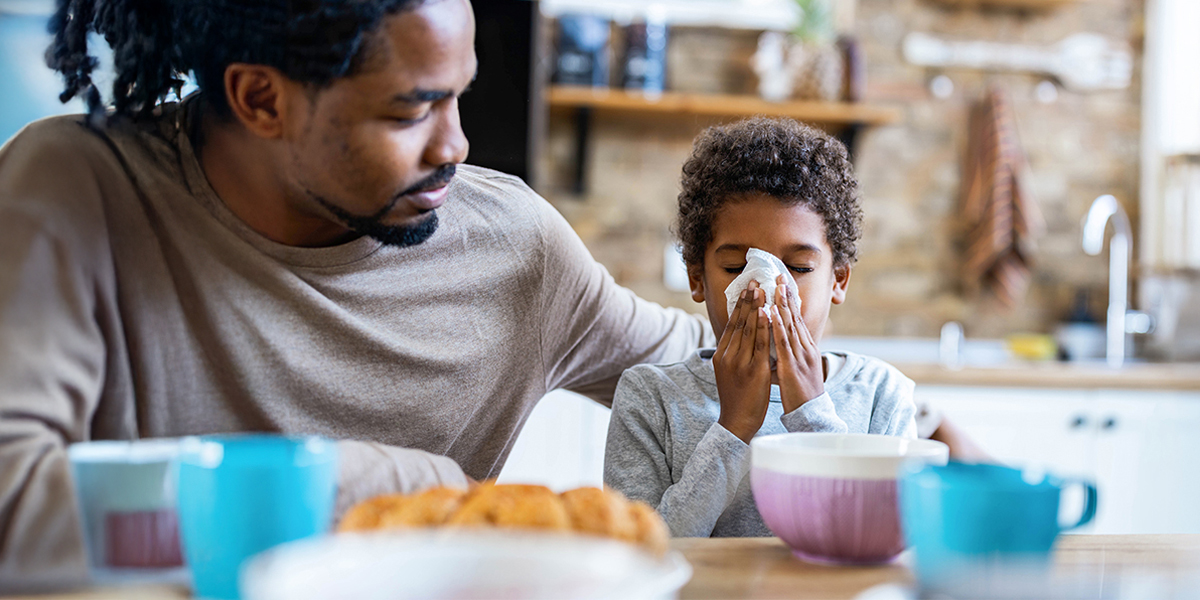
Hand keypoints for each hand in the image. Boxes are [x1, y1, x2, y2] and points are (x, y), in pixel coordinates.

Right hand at [713, 281, 772, 442]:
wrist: (736, 422)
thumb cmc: (737, 398)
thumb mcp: (729, 372)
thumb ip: (734, 354)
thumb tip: (742, 337)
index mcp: (721, 355)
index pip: (731, 325)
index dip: (739, 305)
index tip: (747, 288)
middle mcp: (728, 356)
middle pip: (738, 322)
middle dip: (747, 300)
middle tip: (754, 280)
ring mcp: (739, 363)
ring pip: (748, 329)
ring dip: (756, 307)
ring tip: (762, 289)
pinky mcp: (753, 370)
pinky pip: (760, 344)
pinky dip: (763, 327)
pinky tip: (768, 313)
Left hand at [771, 275, 824, 412]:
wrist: (811, 415)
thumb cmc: (802, 394)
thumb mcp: (799, 369)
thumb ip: (791, 354)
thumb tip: (781, 344)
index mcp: (806, 349)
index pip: (797, 320)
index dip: (790, 301)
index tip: (783, 284)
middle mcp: (805, 349)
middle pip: (795, 318)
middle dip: (787, 296)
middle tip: (779, 276)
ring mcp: (800, 357)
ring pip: (790, 326)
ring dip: (782, 305)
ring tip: (775, 287)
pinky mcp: (792, 367)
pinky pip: (783, 343)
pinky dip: (777, 326)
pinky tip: (771, 313)